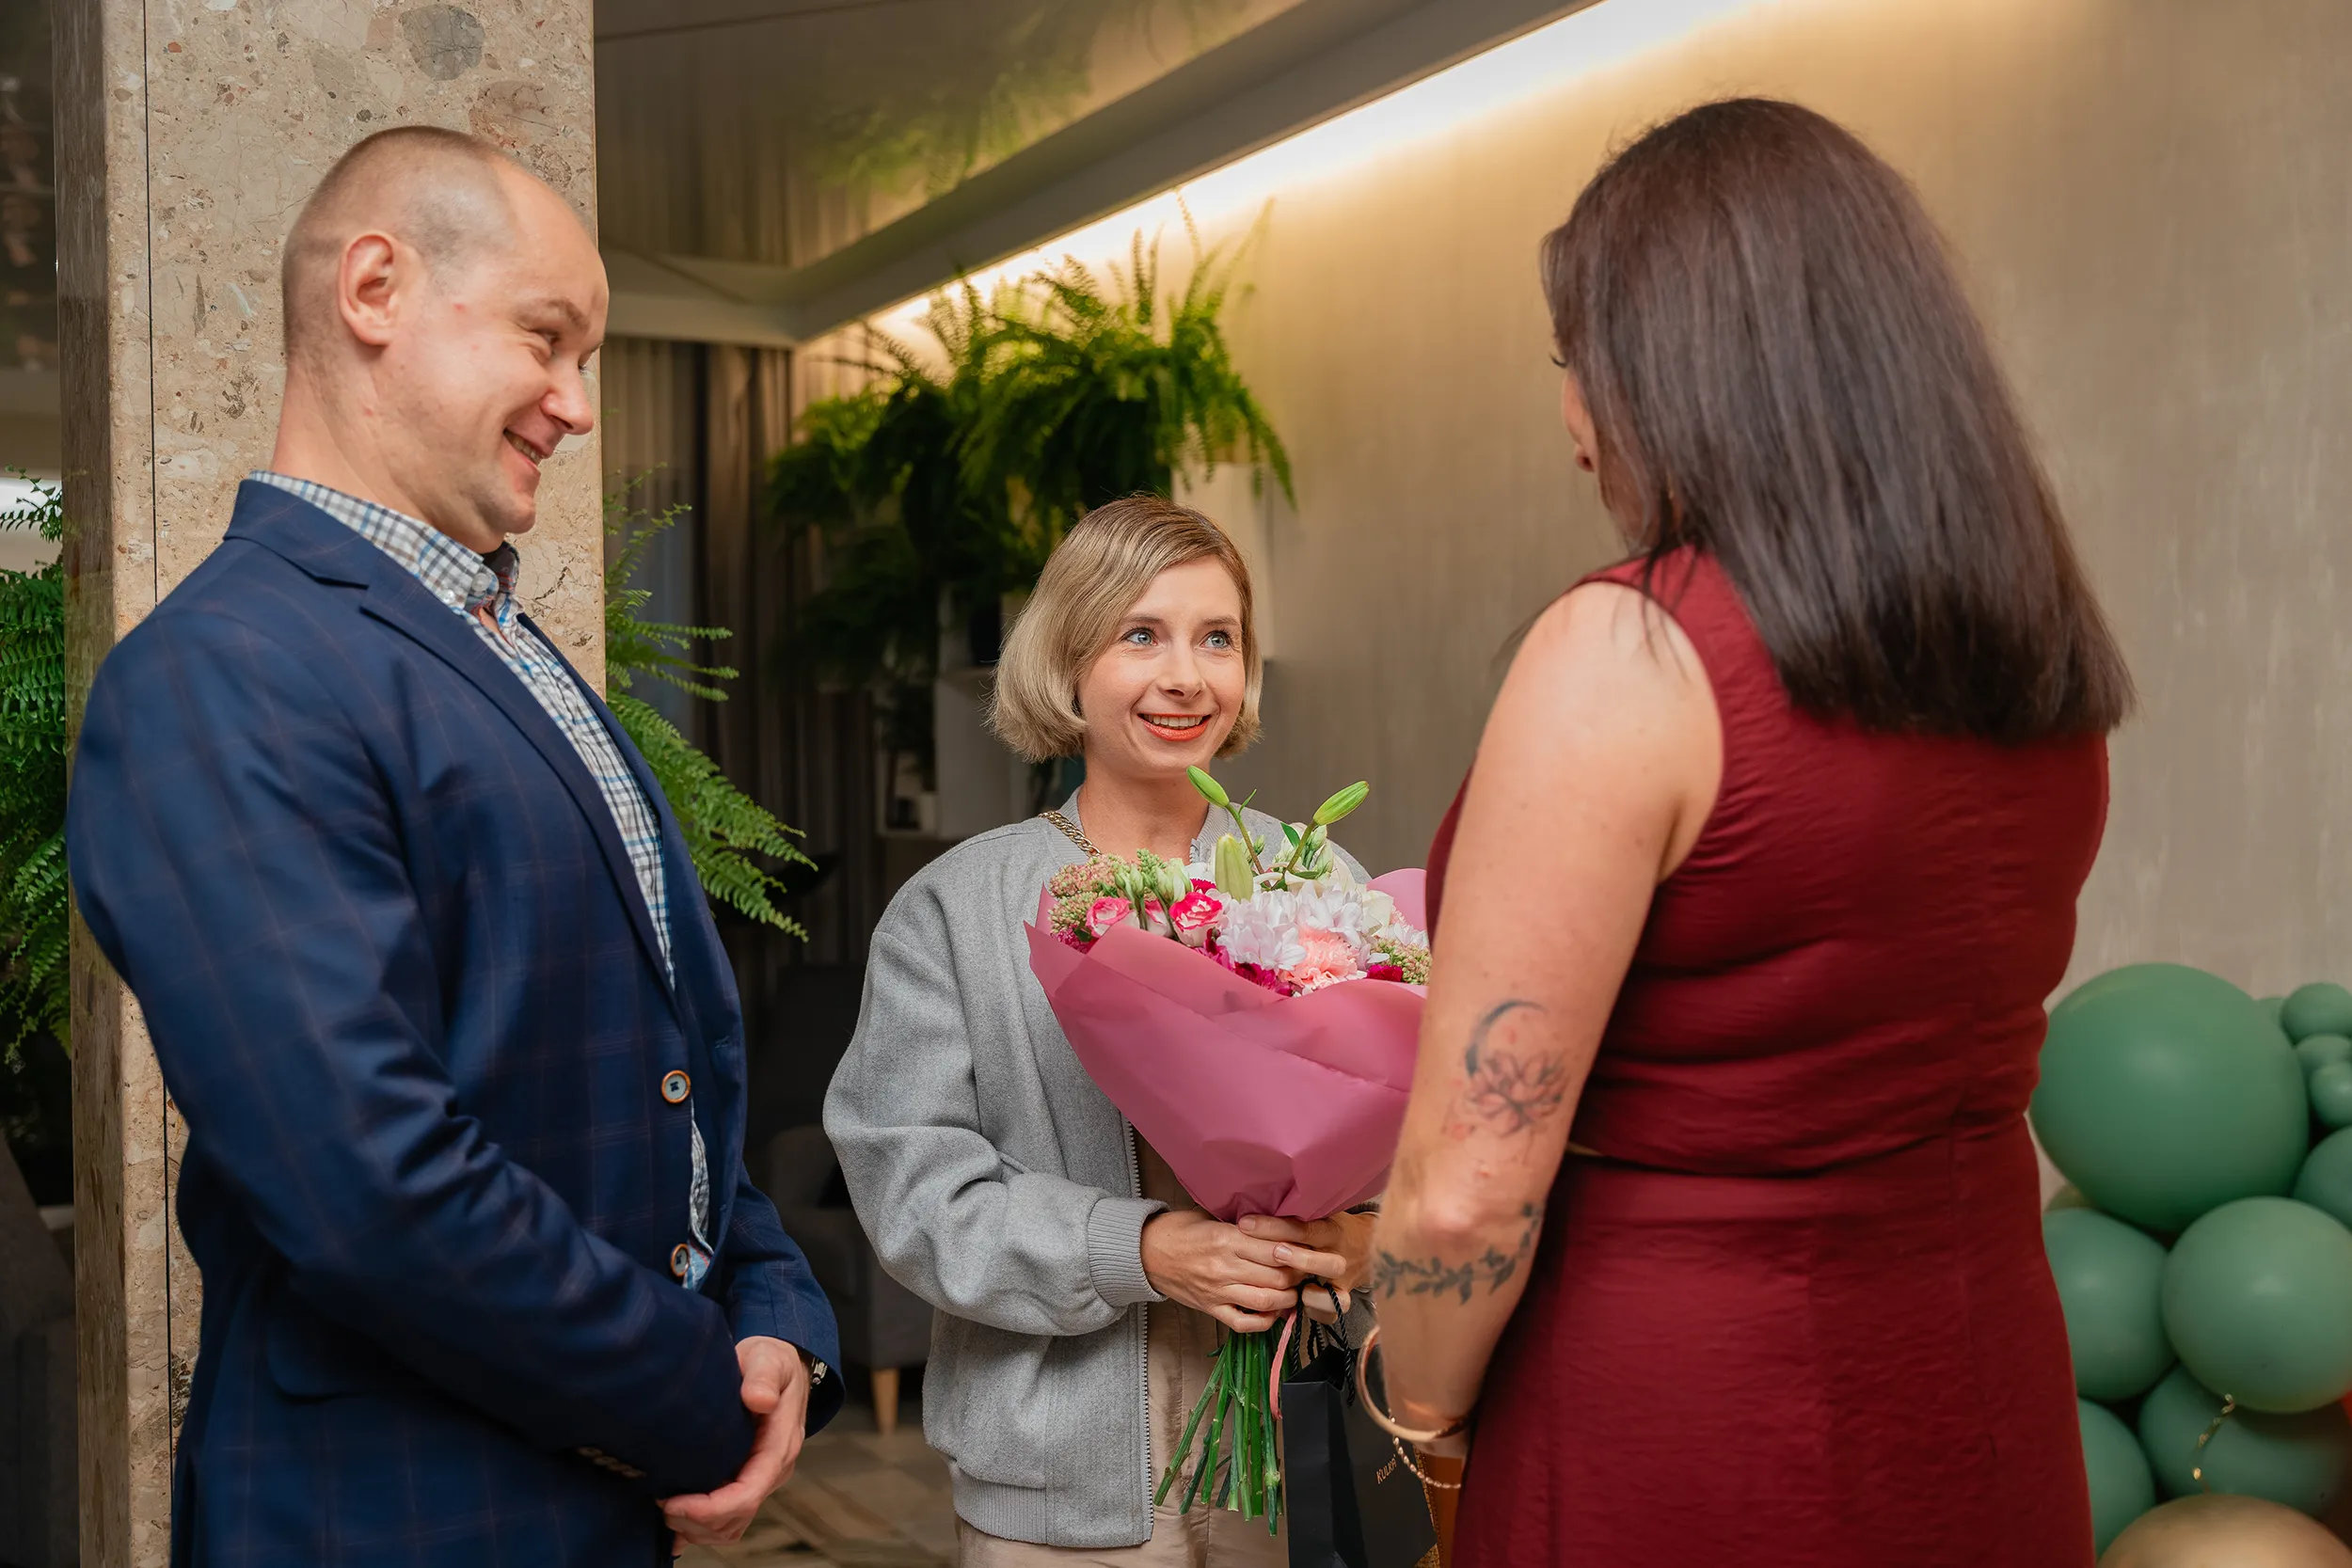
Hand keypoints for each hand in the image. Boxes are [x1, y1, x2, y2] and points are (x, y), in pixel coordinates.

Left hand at [659, 1336, 809, 1545]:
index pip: (747, 1494)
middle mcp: (773, 1470)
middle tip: (660, 1503)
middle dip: (696, 1521)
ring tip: (665, 1510)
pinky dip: (702, 1528)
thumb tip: (759, 1399)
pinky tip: (675, 1525)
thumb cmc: (771, 1362)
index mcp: (779, 1446)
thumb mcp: (769, 1360)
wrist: (780, 1367)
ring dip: (698, 1528)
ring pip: (732, 1526)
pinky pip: (728, 1520)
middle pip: (736, 1518)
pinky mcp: (747, 1479)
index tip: (673, 1503)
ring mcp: (760, 1478)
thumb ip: (764, 1378)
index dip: (709, 1509)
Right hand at [1140, 1209, 1307, 1331]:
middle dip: (1297, 1275)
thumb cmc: (1179, 1230)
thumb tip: (1277, 1227)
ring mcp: (1217, 1291)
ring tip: (1293, 1291)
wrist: (1145, 1252)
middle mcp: (1224, 1266)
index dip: (1297, 1251)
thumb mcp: (1211, 1217)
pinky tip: (1273, 1313)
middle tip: (1304, 1270)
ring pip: (1265, 1301)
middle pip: (1277, 1276)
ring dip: (1287, 1299)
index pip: (1275, 1248)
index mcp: (1226, 1238)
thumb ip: (1242, 1224)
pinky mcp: (1210, 1308)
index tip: (1306, 1249)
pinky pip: (1242, 1323)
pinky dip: (1263, 1322)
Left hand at [1238, 1210, 1375, 1321]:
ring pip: (1334, 1296)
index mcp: (1333, 1231)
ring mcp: (1343, 1282)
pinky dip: (1315, 1310)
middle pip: (1326, 1263)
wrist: (1372, 1245)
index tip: (1246, 1224)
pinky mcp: (1342, 1299)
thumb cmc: (1334, 1225)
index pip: (1305, 1228)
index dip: (1275, 1227)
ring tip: (1286, 1289)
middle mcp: (1340, 1258)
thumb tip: (1255, 1200)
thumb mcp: (1322, 1212)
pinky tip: (1296, 1304)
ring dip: (1309, 1293)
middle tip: (1274, 1253)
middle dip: (1299, 1258)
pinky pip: (1331, 1313)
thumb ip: (1297, 1211)